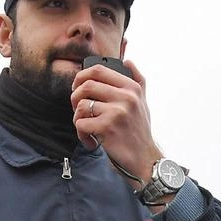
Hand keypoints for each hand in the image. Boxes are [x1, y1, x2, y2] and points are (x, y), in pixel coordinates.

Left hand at [71, 60, 162, 186]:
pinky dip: (81, 135)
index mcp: (132, 88)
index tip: (78, 87)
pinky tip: (91, 141)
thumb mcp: (143, 103)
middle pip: (86, 85)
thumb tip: (128, 60)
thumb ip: (137, 81)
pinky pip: (81, 124)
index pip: (99, 70)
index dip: (82, 76)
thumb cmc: (140, 132)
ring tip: (86, 128)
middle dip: (75, 96)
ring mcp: (117, 112)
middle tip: (77, 109)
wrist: (145, 160)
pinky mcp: (107, 128)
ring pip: (81, 105)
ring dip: (77, 118)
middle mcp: (126, 97)